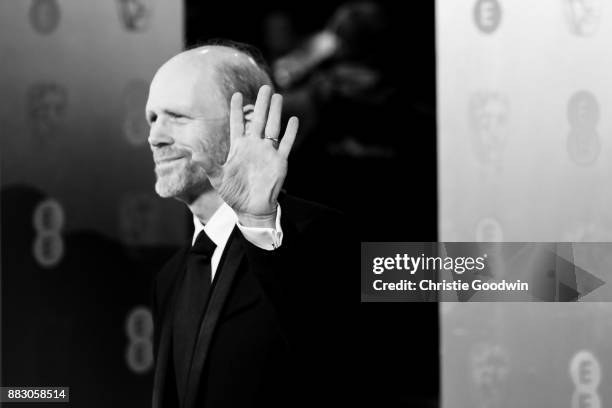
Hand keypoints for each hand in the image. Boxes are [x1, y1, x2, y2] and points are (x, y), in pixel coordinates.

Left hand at [207, 85, 297, 226]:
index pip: (238, 123)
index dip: (238, 109)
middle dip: (262, 104)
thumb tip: (193, 153)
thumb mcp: (218, 178)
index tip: (237, 94)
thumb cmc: (233, 194)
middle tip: (265, 87)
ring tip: (278, 96)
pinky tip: (292, 120)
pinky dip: (289, 133)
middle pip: (259, 120)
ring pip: (273, 127)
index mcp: (239, 147)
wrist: (251, 209)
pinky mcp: (279, 162)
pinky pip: (285, 144)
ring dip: (276, 112)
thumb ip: (208, 164)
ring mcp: (267, 153)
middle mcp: (254, 146)